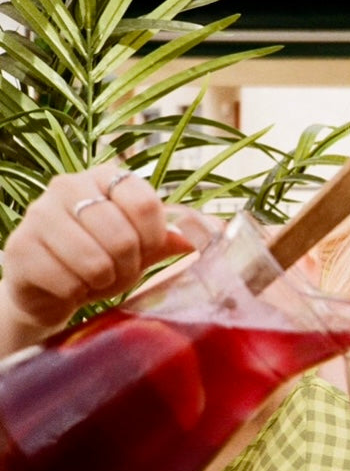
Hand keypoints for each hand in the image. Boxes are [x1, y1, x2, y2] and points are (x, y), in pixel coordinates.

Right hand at [0, 164, 194, 336]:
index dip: (153, 238)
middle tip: (117, 271)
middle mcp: (68, 186)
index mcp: (105, 177)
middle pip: (122, 235)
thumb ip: (168, 237)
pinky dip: (76, 293)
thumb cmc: (102, 261)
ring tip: (94, 278)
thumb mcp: (141, 248)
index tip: (147, 250)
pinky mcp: (19, 247)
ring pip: (94, 260)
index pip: (145, 203)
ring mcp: (39, 214)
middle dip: (128, 266)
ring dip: (103, 281)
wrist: (51, 288)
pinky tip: (68, 286)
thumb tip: (208, 233)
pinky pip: (67, 281)